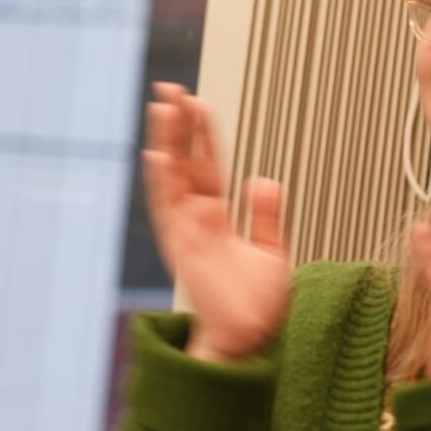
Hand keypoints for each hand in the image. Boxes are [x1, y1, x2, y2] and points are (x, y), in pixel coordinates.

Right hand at [144, 83, 291, 361]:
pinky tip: (157, 155)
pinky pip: (168, 209)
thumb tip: (263, 179)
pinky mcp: (183, 247)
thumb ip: (267, 216)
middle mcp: (196, 219)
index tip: (196, 102)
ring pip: (173, 177)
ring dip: (168, 142)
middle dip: (177, 126)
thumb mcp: (272, 252)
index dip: (202, 134)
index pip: (208, 165)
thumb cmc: (257, 306)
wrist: (248, 341)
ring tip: (163, 108)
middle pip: (184, 162)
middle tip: (170, 89)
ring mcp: (187, 231)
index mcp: (217, 217)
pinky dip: (162, 182)